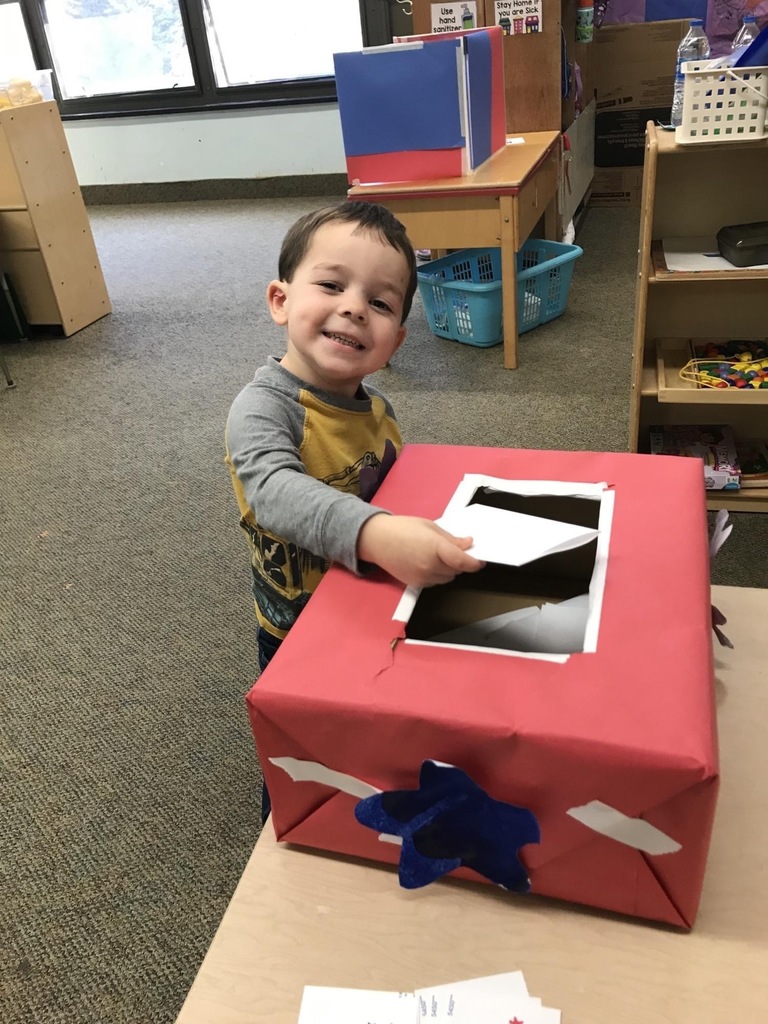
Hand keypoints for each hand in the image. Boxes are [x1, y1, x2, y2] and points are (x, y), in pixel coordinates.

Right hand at [357, 514, 484, 587]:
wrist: (377, 540)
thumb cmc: (402, 528)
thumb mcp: (430, 527)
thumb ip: (450, 539)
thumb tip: (467, 544)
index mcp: (435, 548)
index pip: (463, 562)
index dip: (474, 563)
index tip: (480, 561)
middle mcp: (430, 566)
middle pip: (456, 571)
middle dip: (459, 562)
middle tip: (453, 551)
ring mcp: (422, 577)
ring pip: (447, 578)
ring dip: (448, 570)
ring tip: (437, 556)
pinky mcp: (415, 584)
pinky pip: (434, 582)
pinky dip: (436, 574)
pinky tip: (426, 563)